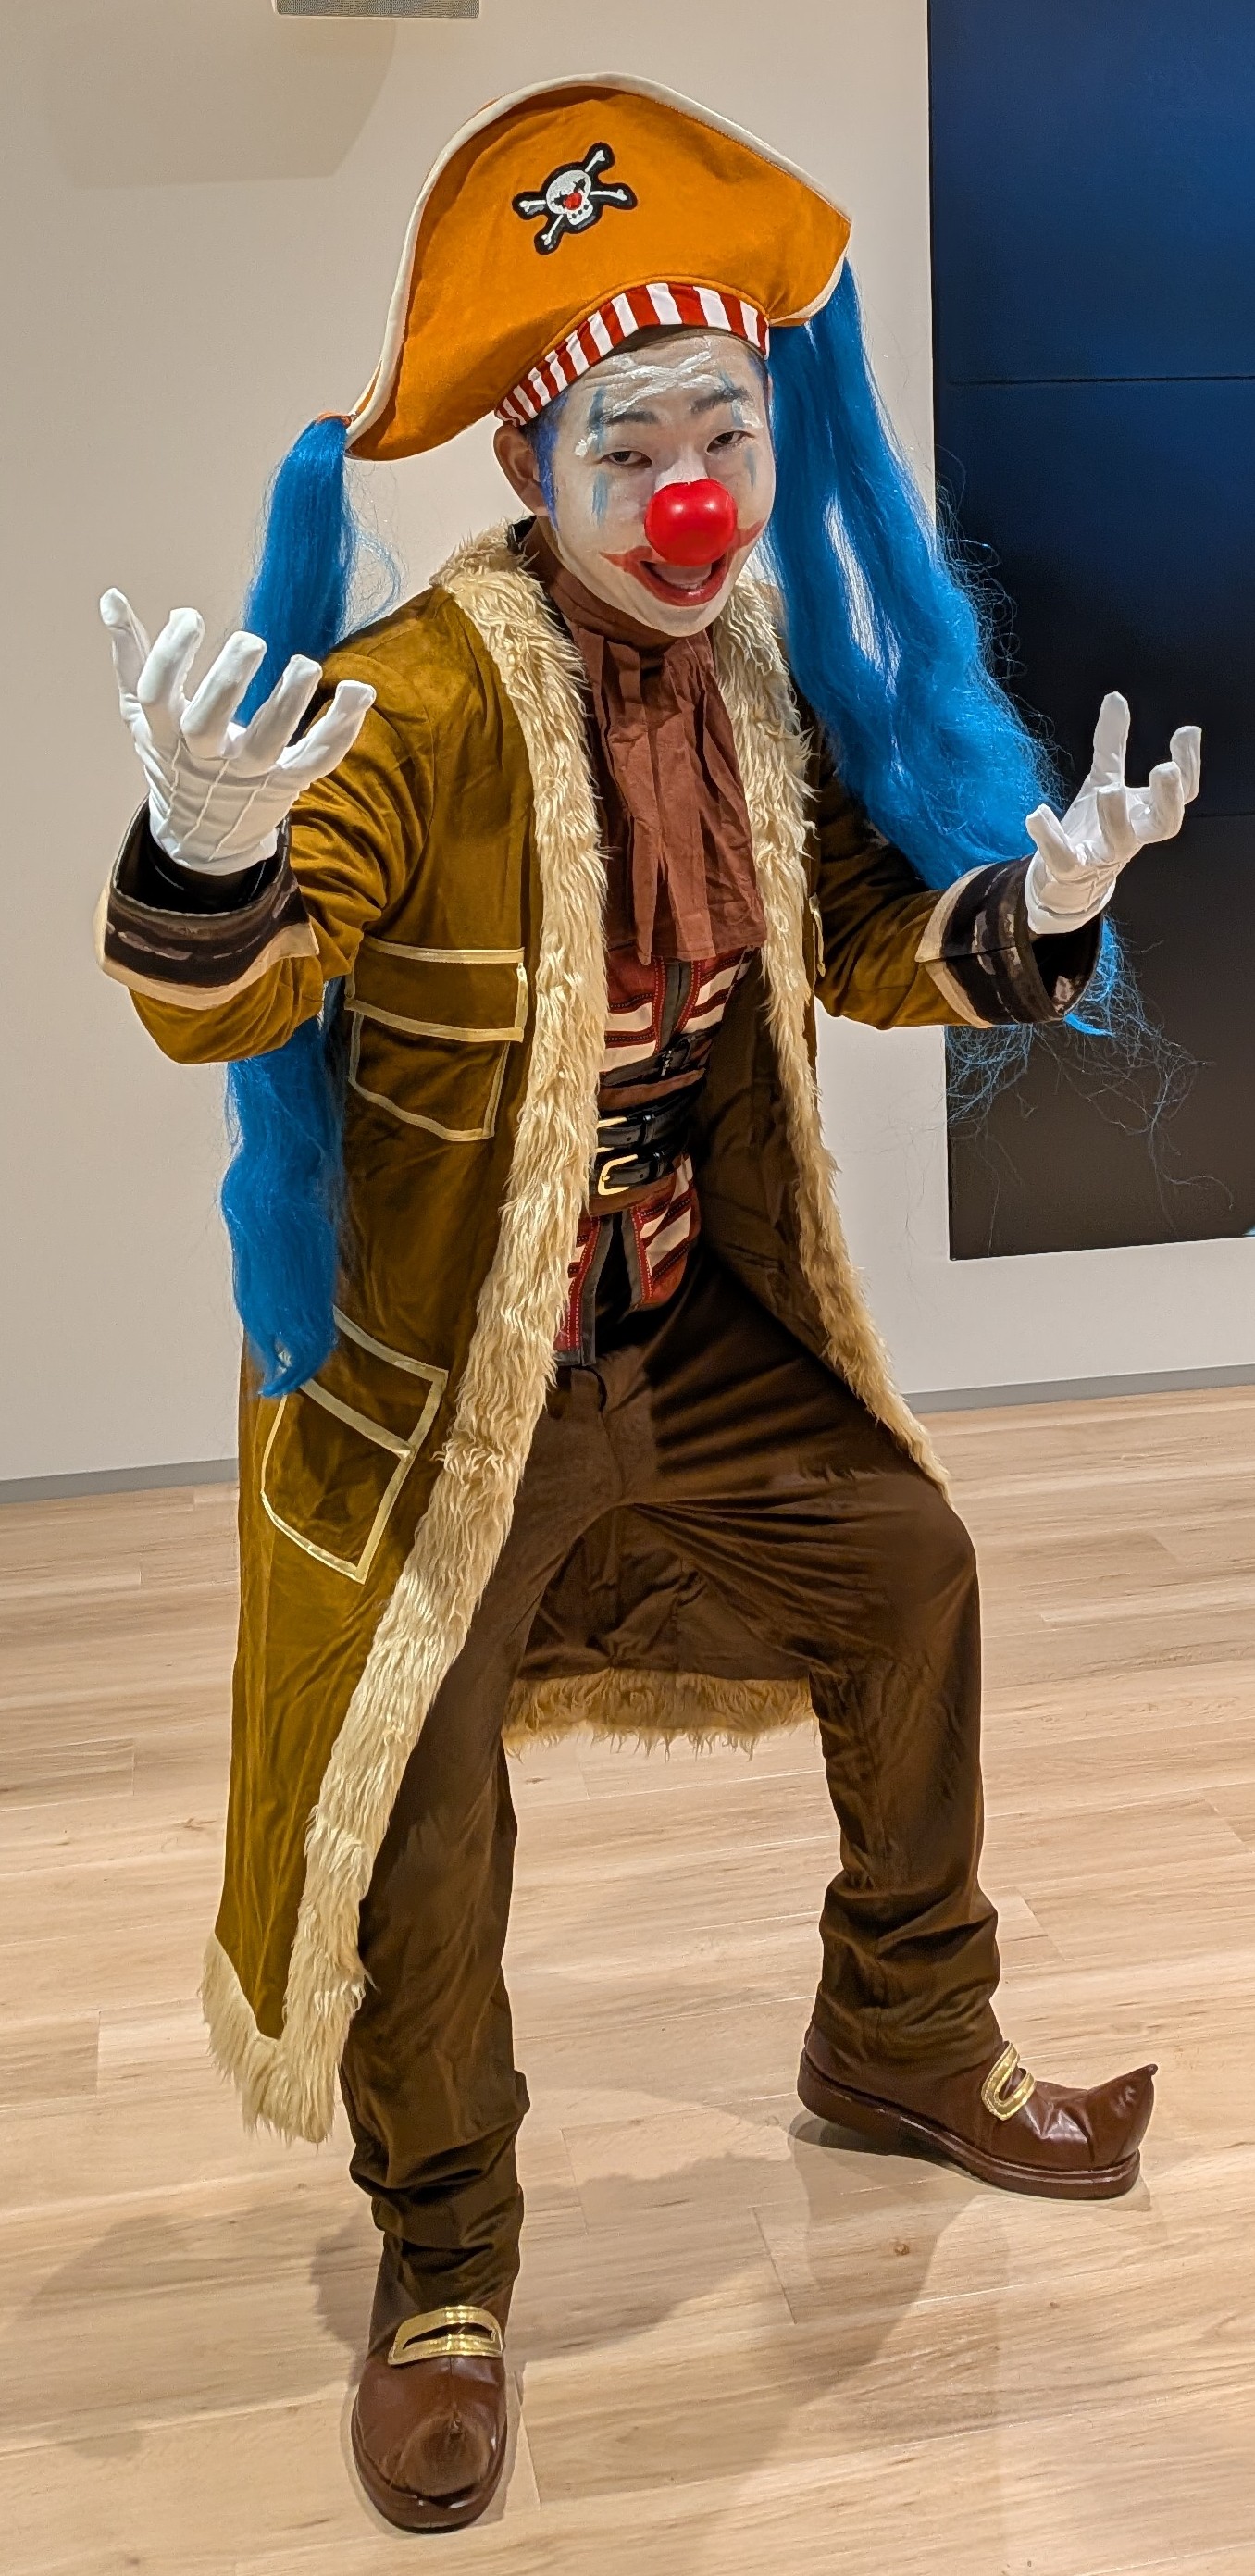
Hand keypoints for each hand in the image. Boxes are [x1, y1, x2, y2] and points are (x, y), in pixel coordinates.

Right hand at [100, 591, 373, 873]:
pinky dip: (341, 728)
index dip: (170, 656)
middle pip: (208, 725)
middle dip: (228, 683)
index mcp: (163, 735)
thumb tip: (111, 598)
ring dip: (288, 705)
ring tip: (305, 664)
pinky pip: (316, 759)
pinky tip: (360, 691)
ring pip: (267, 744)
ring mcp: (247, 774)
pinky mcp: (286, 783)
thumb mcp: (144, 714)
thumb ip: (131, 655)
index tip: (190, 617)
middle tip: (251, 641)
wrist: (203, 833)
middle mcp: (203, 758)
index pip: (157, 696)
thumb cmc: (173, 757)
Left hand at [1024, 693, 1201, 935]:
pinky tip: (1037, 813)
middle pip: (1165, 824)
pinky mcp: (1071, 868)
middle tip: (1164, 768)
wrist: (1065, 877)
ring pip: (1119, 842)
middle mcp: (1132, 835)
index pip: (1182, 793)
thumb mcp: (1103, 777)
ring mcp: (1103, 854)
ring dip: (1115, 816)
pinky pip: (1064, 858)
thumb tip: (1115, 697)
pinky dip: (1050, 837)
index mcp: (1146, 813)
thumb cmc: (1093, 823)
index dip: (1190, 765)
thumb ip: (1112, 743)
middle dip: (1168, 797)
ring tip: (1107, 788)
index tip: (1186, 731)